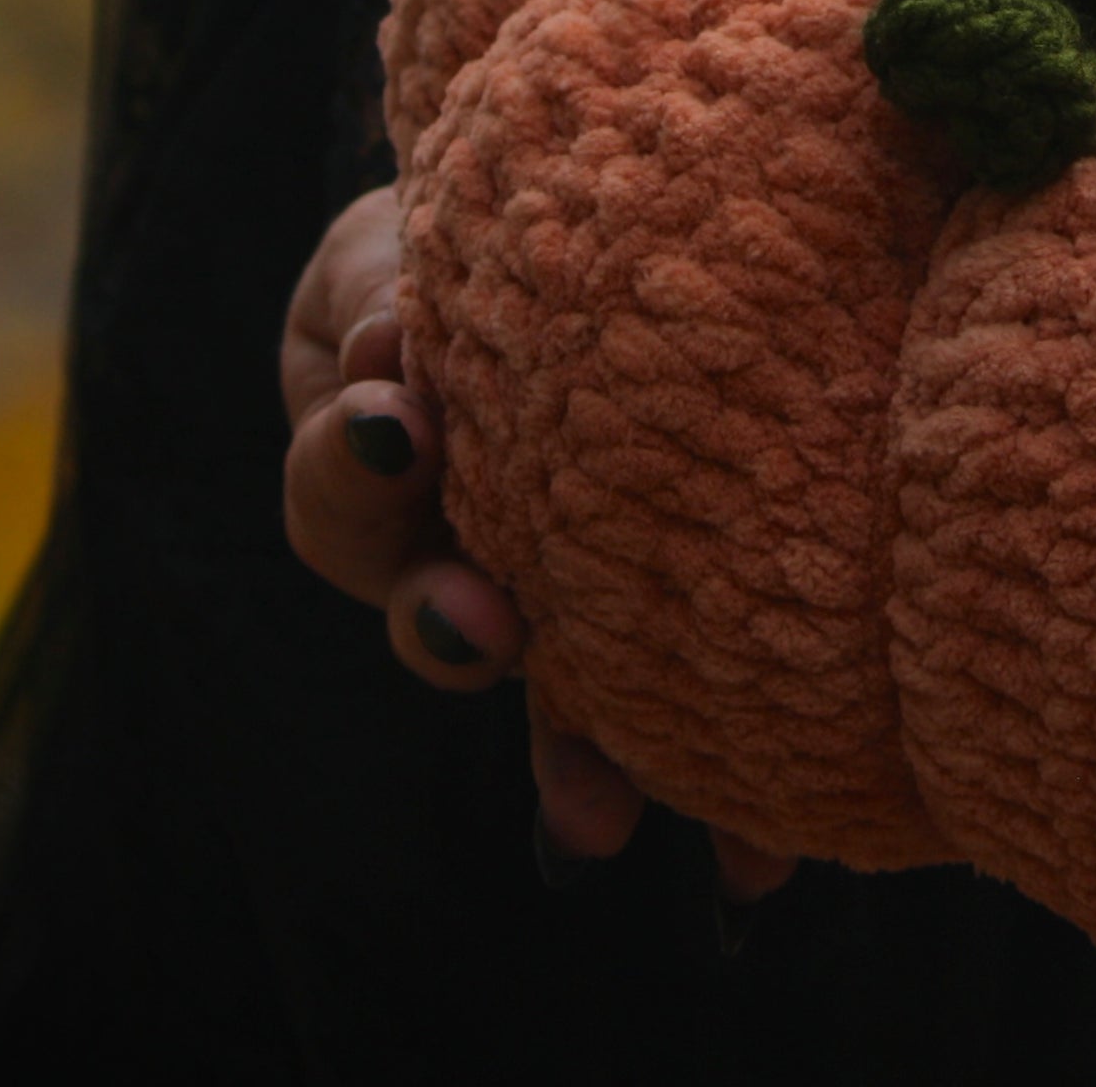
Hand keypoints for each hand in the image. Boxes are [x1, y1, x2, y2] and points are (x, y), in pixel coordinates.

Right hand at [279, 186, 797, 901]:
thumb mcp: (419, 234)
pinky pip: (685, 718)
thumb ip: (386, 286)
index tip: (397, 422)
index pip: (343, 478)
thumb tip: (396, 341)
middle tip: (482, 624)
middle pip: (430, 615)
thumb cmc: (506, 223)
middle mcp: (466, 541)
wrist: (639, 228)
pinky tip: (752, 871)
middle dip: (449, 628)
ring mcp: (566, 590)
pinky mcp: (678, 623)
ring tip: (596, 813)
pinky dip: (712, 794)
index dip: (354, 463)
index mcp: (394, 442)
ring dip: (572, 748)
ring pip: (555, 691)